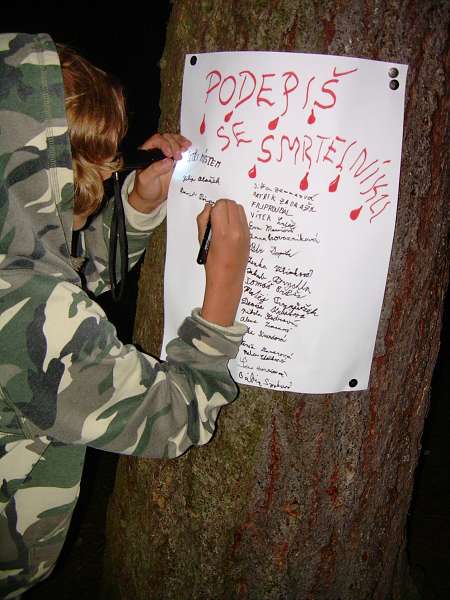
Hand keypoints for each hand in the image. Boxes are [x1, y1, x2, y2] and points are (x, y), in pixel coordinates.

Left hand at [128, 133, 190, 212]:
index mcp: (147, 152)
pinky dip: (185, 148)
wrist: (151, 198)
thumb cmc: (145, 188)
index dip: (164, 144)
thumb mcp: (146, 180)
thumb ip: (155, 170)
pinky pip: (180, 150)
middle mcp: (157, 150)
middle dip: (174, 144)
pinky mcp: (174, 161)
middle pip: (167, 138)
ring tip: (186, 148)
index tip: (170, 154)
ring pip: (174, 141)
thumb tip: (168, 162)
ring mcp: (166, 155)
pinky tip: (189, 149)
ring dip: (181, 142)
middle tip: (179, 156)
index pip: (156, 141)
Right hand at [197, 199, 249, 326]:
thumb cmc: (212, 263)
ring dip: (230, 211)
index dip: (213, 209)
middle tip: (216, 219)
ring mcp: (245, 233)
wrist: (228, 279)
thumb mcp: (202, 241)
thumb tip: (208, 208)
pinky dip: (236, 218)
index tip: (210, 218)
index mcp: (222, 232)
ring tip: (223, 224)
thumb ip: (203, 221)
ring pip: (238, 208)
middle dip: (221, 207)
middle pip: (230, 203)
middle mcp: (236, 231)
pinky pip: (243, 218)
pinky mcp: (249, 235)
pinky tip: (230, 230)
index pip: (220, 205)